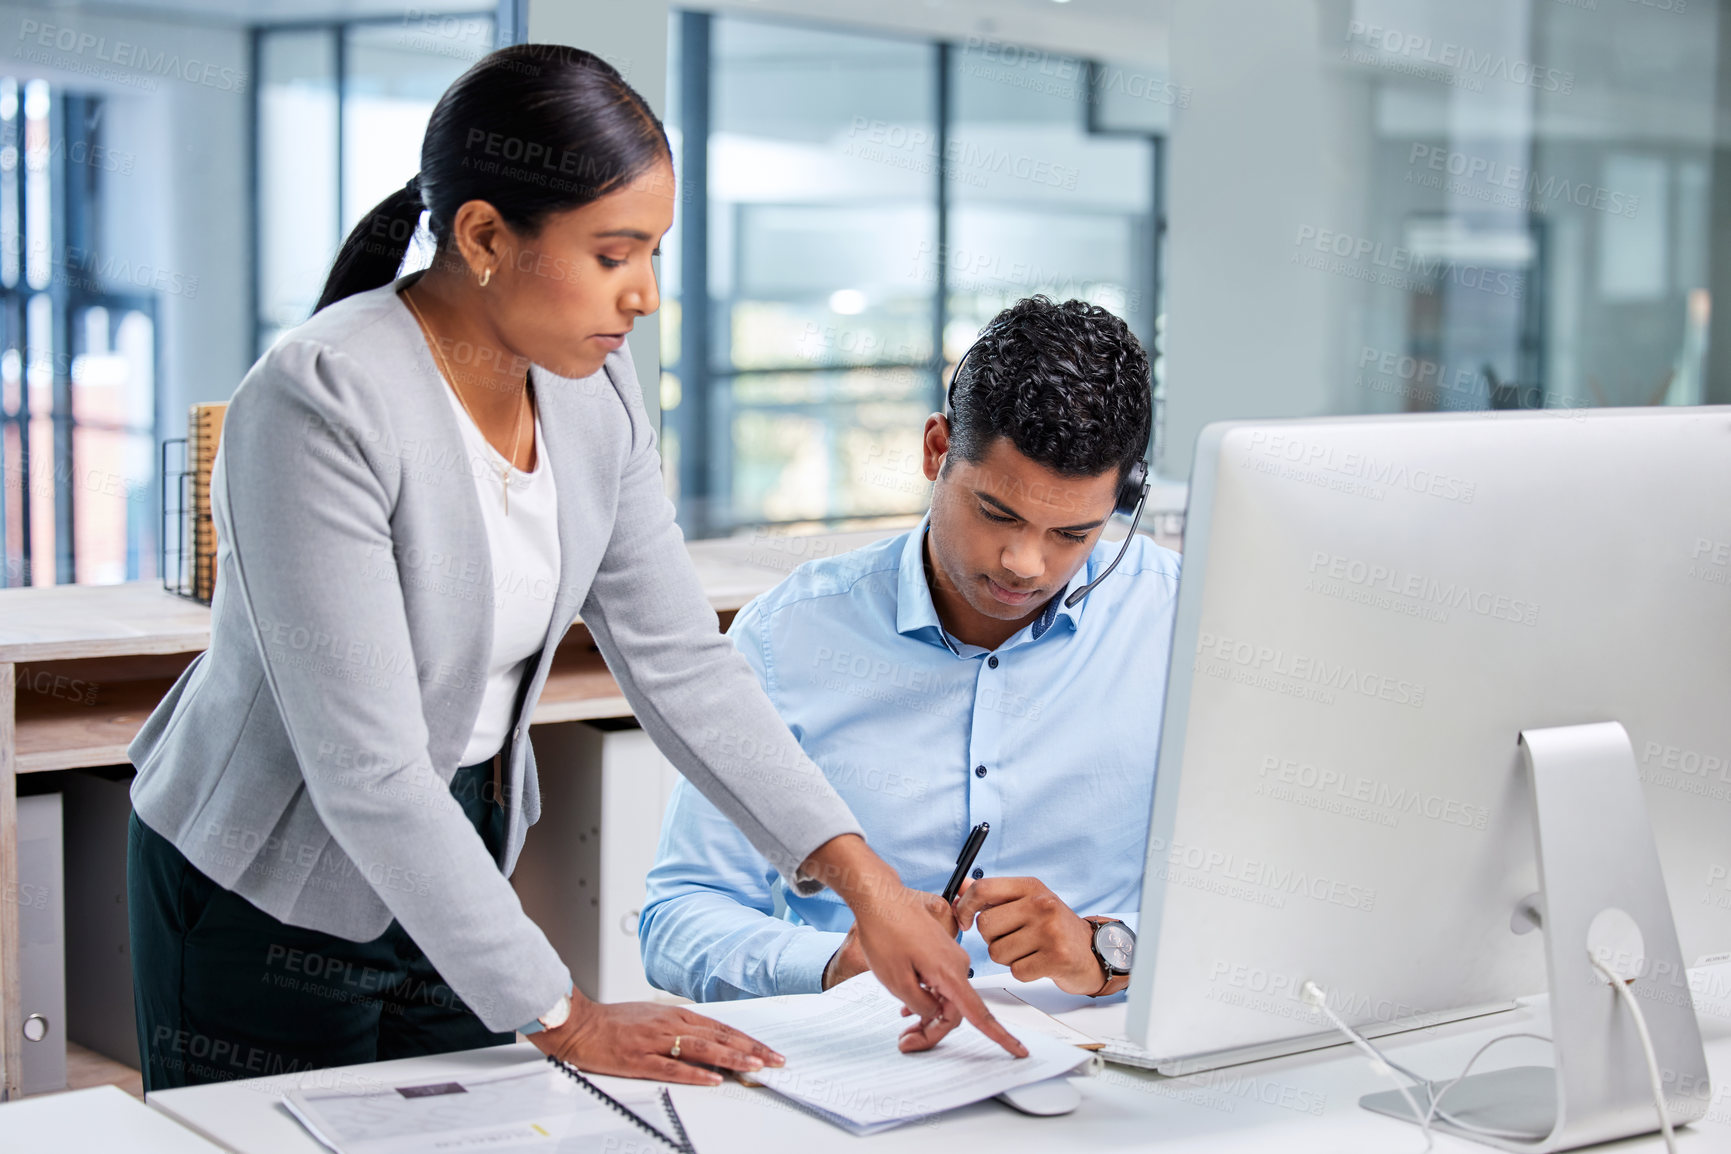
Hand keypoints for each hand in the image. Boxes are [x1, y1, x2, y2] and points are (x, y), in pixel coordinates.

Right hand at [529, 992, 783, 1085]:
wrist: (579, 1023)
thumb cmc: (613, 1022)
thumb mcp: (652, 1016)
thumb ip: (679, 1026)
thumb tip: (707, 1038)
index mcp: (675, 1014)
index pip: (722, 1027)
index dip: (748, 1039)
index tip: (769, 1050)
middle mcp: (670, 1024)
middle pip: (720, 1037)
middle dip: (751, 1049)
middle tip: (775, 1060)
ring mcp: (655, 1042)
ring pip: (702, 1049)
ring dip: (732, 1058)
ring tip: (755, 1066)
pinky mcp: (639, 1059)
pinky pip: (672, 1067)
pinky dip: (695, 1073)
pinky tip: (713, 1079)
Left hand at [801, 834, 1027, 1056]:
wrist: (880, 898)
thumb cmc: (885, 933)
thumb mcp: (897, 981)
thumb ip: (921, 1005)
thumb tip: (935, 1013)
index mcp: (950, 973)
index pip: (979, 1014)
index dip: (1001, 1037)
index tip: (1020, 1052)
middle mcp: (956, 965)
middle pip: (954, 1012)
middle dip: (932, 1031)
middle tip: (906, 1042)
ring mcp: (949, 957)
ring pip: (945, 998)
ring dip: (926, 1016)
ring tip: (903, 1028)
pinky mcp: (939, 952)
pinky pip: (939, 983)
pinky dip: (926, 998)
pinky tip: (908, 1006)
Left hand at [953, 876, 1103, 994]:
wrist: (1092, 951)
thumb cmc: (1053, 927)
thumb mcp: (1027, 901)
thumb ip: (992, 895)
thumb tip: (959, 886)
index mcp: (1031, 887)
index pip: (983, 889)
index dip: (965, 907)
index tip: (965, 920)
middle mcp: (1042, 904)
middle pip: (986, 925)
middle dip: (992, 938)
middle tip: (1013, 938)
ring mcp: (1050, 931)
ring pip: (997, 952)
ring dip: (1007, 957)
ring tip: (1029, 950)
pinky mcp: (1056, 958)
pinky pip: (1015, 971)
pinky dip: (1022, 971)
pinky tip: (1038, 963)